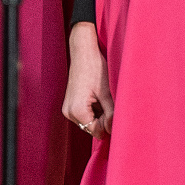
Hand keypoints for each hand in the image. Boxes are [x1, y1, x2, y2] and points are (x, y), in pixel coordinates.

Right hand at [62, 22, 112, 138]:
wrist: (83, 52)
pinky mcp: (70, 104)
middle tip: (111, 103)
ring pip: (89, 121)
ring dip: (99, 114)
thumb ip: (111, 115)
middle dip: (104, 120)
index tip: (117, 114)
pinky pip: (85, 114)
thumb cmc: (95, 69)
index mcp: (77, 111)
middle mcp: (69, 113)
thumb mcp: (107, 93)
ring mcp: (67, 108)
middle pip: (92, 128)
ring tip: (104, 97)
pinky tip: (98, 96)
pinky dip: (94, 109)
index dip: (109, 126)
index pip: (97, 132)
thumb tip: (113, 131)